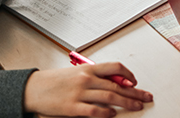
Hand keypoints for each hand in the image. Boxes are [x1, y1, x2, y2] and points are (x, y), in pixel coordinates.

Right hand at [23, 62, 152, 117]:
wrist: (33, 89)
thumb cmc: (54, 81)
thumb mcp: (76, 73)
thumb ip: (94, 76)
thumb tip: (114, 82)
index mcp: (88, 68)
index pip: (115, 67)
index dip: (128, 75)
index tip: (136, 82)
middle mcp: (86, 79)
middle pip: (117, 85)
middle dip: (135, 92)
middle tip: (146, 97)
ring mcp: (80, 93)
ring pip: (110, 97)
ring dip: (127, 103)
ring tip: (137, 106)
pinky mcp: (73, 107)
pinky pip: (95, 111)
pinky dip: (106, 113)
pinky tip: (114, 114)